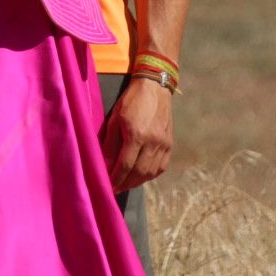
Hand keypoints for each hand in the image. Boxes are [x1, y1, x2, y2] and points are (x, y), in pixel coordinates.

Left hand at [103, 76, 173, 191]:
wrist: (155, 86)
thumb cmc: (131, 100)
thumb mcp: (115, 118)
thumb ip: (110, 143)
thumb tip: (106, 165)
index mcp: (136, 135)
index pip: (125, 166)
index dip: (116, 179)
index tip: (108, 188)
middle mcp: (153, 142)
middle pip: (139, 173)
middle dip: (125, 184)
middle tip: (115, 189)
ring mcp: (164, 144)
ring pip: (151, 172)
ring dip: (137, 182)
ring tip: (125, 184)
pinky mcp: (170, 143)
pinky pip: (161, 167)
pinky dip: (150, 175)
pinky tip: (141, 175)